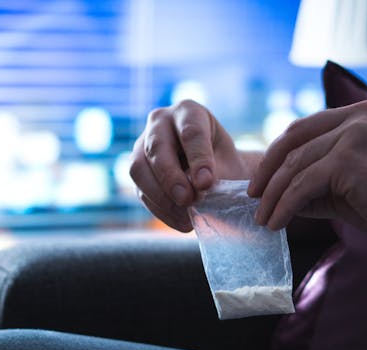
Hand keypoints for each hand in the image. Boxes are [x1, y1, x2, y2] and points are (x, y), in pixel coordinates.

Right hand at [129, 100, 250, 231]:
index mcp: (189, 112)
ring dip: (160, 195)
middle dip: (172, 177)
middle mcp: (160, 122)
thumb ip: (216, 173)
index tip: (207, 183)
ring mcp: (143, 145)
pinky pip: (140, 189)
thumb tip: (199, 188)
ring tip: (184, 216)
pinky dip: (159, 208)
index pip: (190, 132)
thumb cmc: (225, 163)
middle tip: (188, 200)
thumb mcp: (229, 163)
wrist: (215, 173)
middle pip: (158, 147)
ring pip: (139, 168)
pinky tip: (180, 221)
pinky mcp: (137, 170)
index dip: (198, 158)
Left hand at [248, 100, 366, 241]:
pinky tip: (276, 224)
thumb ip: (319, 181)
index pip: (306, 127)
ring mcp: (353, 134)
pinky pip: (302, 185)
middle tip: (254, 197)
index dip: (279, 153)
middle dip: (268, 170)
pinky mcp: (348, 159)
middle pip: (294, 139)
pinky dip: (284, 206)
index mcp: (363, 113)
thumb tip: (279, 194)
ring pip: (295, 165)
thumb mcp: (352, 184)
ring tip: (263, 219)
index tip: (264, 180)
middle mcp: (358, 116)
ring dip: (273, 195)